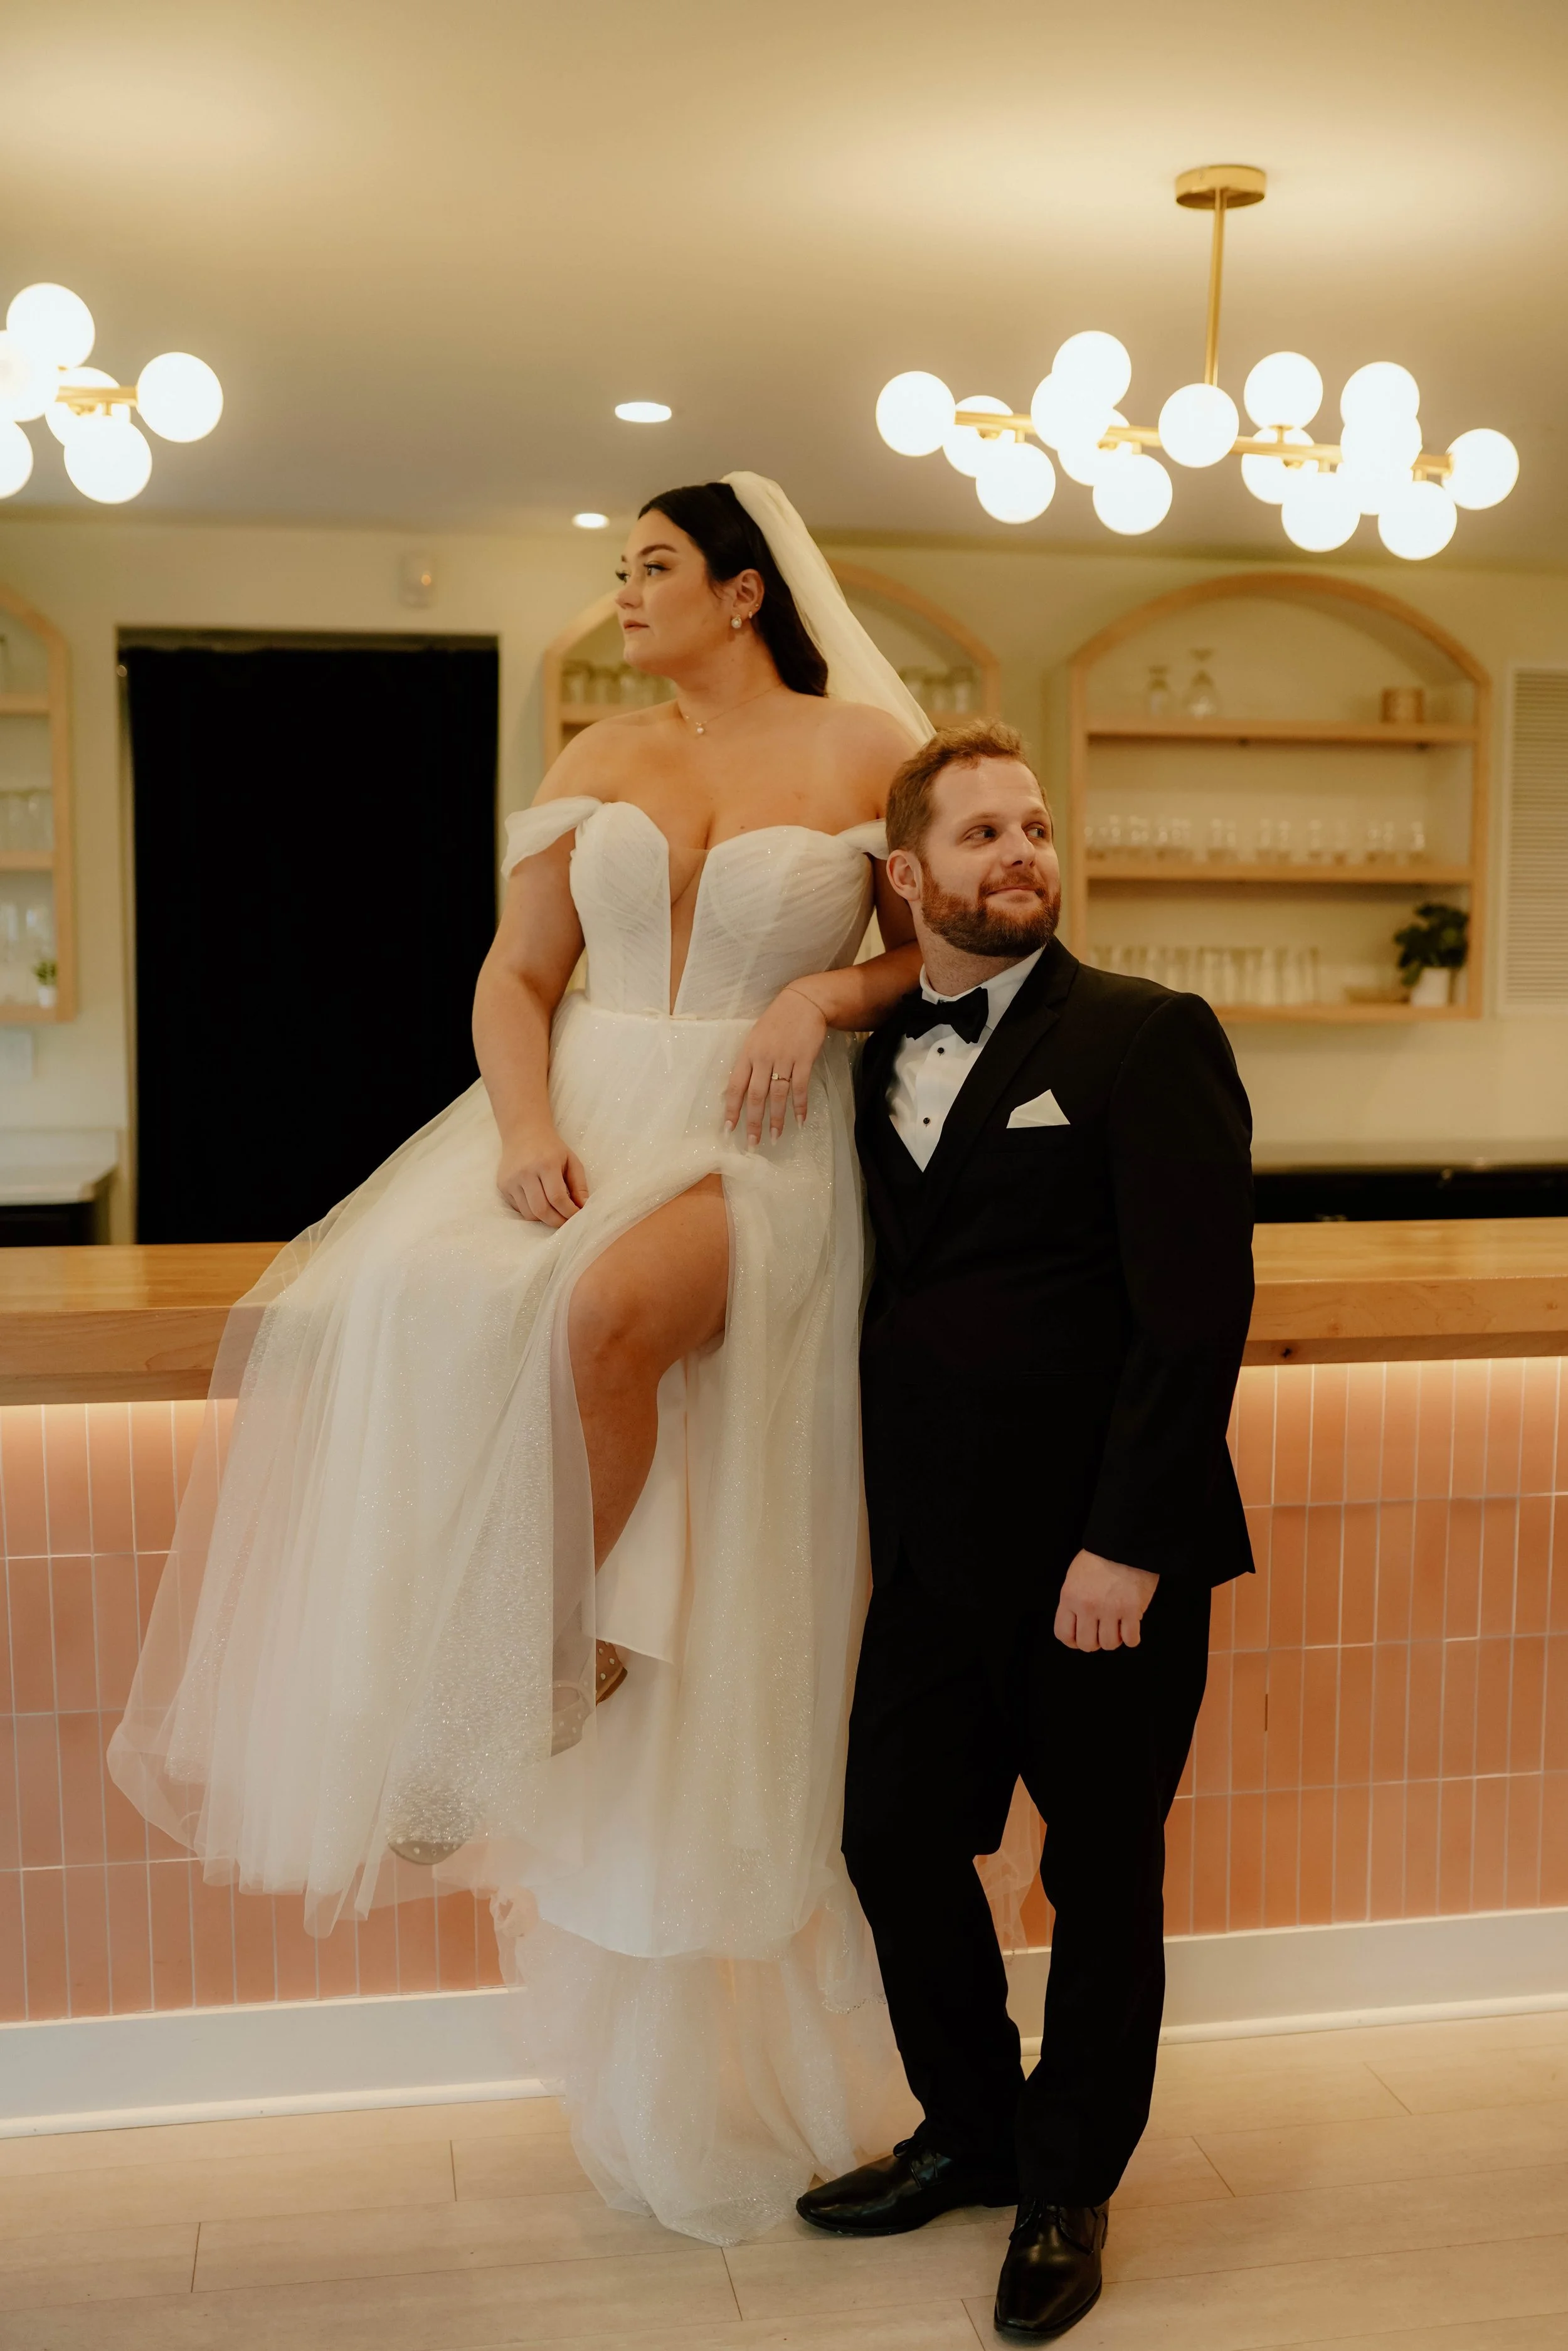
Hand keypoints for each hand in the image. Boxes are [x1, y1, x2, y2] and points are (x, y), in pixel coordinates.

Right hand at [497, 1128, 588, 1225]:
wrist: (523, 1132)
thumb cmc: (551, 1148)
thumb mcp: (571, 1160)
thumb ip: (579, 1184)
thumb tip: (583, 1207)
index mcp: (546, 1164)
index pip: (557, 1198)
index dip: (569, 1212)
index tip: (576, 1216)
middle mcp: (525, 1173)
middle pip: (541, 1210)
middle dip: (556, 1221)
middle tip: (566, 1222)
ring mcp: (511, 1180)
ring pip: (529, 1213)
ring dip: (544, 1218)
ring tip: (554, 1213)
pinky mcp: (502, 1185)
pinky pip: (519, 1209)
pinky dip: (531, 1211)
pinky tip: (539, 1202)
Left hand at [724, 984, 828, 1145]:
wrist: (803, 1002)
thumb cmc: (776, 1021)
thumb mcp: (755, 1038)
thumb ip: (748, 1063)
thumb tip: (737, 1090)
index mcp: (748, 1053)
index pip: (736, 1086)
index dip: (732, 1109)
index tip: (729, 1129)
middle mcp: (763, 1058)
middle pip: (756, 1096)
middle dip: (753, 1122)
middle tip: (752, 1143)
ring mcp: (784, 1059)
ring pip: (778, 1095)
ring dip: (776, 1119)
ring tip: (774, 1137)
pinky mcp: (804, 1059)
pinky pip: (800, 1087)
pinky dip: (800, 1106)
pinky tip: (799, 1120)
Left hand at [1054, 1550, 1158, 1651]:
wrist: (1125, 1542)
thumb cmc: (1101, 1557)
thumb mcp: (1075, 1577)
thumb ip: (1073, 1602)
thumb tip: (1077, 1625)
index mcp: (1070, 1597)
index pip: (1063, 1634)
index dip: (1072, 1641)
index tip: (1080, 1638)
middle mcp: (1088, 1606)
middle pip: (1087, 1644)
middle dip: (1094, 1642)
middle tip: (1101, 1632)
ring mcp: (1111, 1609)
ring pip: (1109, 1644)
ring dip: (1114, 1639)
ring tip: (1117, 1627)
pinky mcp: (1132, 1610)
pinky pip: (1131, 1639)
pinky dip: (1131, 1638)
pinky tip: (1131, 1627)